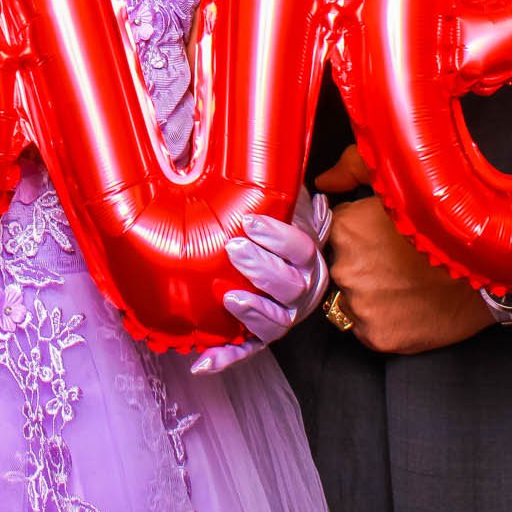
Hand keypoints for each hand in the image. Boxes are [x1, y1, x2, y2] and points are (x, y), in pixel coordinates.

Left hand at [189, 190, 330, 374]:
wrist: (288, 262)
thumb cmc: (280, 227)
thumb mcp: (286, 201)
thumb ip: (279, 182)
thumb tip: (266, 148)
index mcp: (309, 257)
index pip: (303, 250)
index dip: (280, 238)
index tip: (253, 223)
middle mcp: (301, 291)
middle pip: (290, 287)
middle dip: (263, 269)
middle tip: (234, 249)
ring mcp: (282, 316)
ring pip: (275, 323)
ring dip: (253, 313)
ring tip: (230, 299)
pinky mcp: (258, 336)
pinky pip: (245, 351)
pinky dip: (225, 359)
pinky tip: (202, 363)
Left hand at [317, 145, 491, 353]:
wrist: (492, 272)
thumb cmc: (450, 224)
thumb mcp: (403, 181)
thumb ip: (353, 168)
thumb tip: (325, 180)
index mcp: (346, 228)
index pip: (336, 233)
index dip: (360, 235)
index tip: (382, 239)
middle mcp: (346, 267)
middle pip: (341, 266)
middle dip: (364, 264)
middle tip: (399, 262)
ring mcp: (361, 305)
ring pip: (353, 299)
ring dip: (372, 294)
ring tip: (407, 284)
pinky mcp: (377, 336)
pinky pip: (366, 328)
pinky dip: (384, 320)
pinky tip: (409, 306)